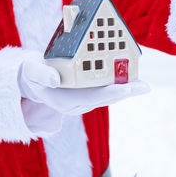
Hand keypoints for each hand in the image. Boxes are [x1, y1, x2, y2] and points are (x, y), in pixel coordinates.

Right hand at [18, 60, 148, 114]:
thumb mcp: (31, 72)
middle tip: (144, 87)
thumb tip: (55, 79)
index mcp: (64, 100)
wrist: (32, 83)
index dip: (108, 93)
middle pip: (104, 99)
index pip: (90, 97)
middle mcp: (76, 104)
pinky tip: (131, 79)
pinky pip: (105, 90)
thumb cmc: (32, 75)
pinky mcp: (87, 95)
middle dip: (125, 93)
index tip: (125, 89)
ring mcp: (82, 101)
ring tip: (144, 85)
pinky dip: (118, 85)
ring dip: (126, 90)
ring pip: (107, 96)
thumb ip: (41, 74)